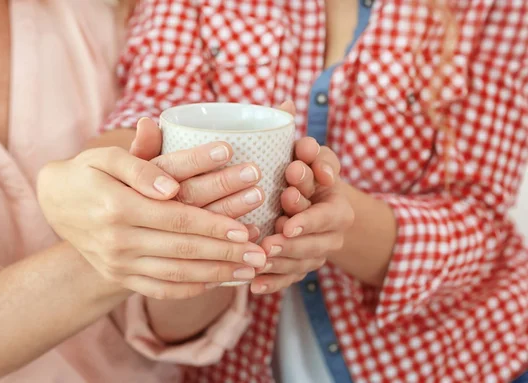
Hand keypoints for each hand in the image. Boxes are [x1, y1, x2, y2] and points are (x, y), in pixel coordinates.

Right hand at [37, 122, 267, 299]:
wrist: (57, 203)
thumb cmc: (89, 172)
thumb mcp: (107, 157)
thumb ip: (140, 166)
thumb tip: (170, 186)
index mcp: (117, 207)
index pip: (177, 219)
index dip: (214, 226)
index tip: (246, 229)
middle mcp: (117, 241)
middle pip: (183, 250)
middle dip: (226, 254)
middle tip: (260, 255)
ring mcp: (117, 264)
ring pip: (176, 274)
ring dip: (216, 275)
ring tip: (249, 272)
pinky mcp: (119, 277)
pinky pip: (160, 289)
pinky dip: (191, 289)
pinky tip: (218, 282)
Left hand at [249, 104, 354, 293]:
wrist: (320, 210)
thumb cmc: (310, 177)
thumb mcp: (313, 158)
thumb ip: (303, 141)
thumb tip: (285, 105)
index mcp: (337, 206)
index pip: (327, 211)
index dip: (311, 208)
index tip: (289, 200)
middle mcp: (331, 234)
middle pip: (316, 242)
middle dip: (294, 238)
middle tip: (272, 237)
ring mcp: (317, 254)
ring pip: (302, 263)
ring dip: (281, 262)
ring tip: (260, 258)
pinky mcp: (301, 269)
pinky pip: (289, 280)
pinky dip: (273, 283)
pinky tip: (253, 284)